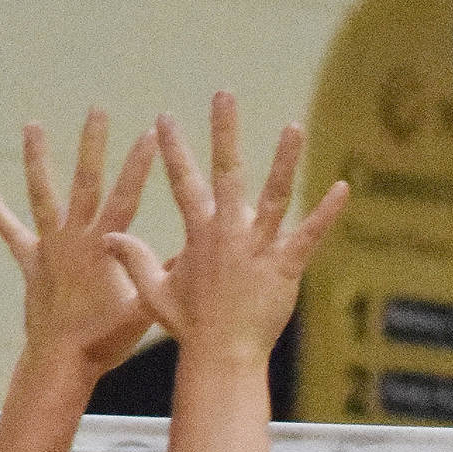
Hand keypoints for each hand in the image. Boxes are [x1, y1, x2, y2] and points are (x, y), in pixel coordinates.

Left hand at [0, 110, 156, 378]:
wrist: (60, 360)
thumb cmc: (104, 340)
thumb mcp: (144, 310)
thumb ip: (165, 277)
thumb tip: (195, 254)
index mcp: (104, 247)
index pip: (126, 197)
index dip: (140, 165)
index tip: (150, 133)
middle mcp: (75, 239)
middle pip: (84, 182)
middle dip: (92, 144)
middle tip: (96, 110)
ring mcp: (50, 248)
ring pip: (42, 195)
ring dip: (37, 159)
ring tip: (32, 126)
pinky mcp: (32, 263)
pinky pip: (13, 235)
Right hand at [105, 94, 348, 370]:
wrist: (221, 357)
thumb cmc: (190, 327)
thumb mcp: (155, 292)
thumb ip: (135, 259)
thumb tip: (109, 236)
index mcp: (199, 235)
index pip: (183, 183)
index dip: (173, 149)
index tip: (164, 118)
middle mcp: (228, 233)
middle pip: (226, 173)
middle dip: (223, 132)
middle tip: (222, 94)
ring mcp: (258, 248)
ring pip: (273, 196)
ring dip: (284, 161)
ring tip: (294, 126)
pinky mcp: (285, 267)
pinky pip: (309, 235)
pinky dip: (326, 213)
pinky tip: (342, 188)